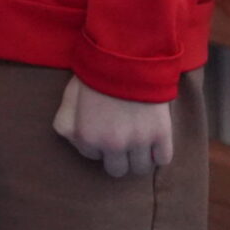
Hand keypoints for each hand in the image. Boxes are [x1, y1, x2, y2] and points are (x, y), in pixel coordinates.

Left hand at [54, 78, 175, 177]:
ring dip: (138, 158)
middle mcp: (112, 145)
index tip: (101, 129)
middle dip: (116, 157)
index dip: (96, 143)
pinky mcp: (161, 136)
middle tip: (120, 141)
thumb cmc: (94, 77)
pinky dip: (158, 153)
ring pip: (140, 169)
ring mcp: (139, 142)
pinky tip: (153, 141)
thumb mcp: (68, 99)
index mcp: (87, 138)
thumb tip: (77, 142)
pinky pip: (163, 160)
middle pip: (116, 171)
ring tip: (137, 143)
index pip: (92, 156)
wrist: (125, 59)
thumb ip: (67, 124)